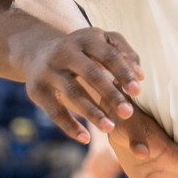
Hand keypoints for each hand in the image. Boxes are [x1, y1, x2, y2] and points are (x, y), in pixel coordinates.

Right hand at [22, 27, 142, 144]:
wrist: (38, 50)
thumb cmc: (82, 50)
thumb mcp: (101, 41)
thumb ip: (124, 53)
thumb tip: (140, 76)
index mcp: (86, 38)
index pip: (109, 55)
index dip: (123, 72)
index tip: (137, 91)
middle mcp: (65, 51)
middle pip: (91, 73)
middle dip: (111, 94)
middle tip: (128, 113)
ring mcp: (49, 70)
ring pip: (73, 93)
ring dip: (92, 112)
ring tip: (110, 127)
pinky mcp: (37, 89)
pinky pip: (55, 111)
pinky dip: (69, 126)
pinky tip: (85, 138)